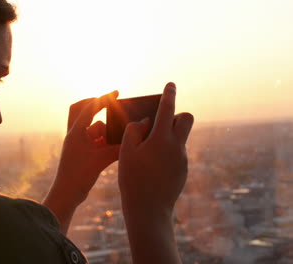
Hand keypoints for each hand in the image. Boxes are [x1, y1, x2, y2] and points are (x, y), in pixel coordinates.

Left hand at [52, 91, 120, 205]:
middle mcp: (74, 135)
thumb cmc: (79, 176)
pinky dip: (104, 141)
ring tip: (116, 137)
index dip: (104, 99)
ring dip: (104, 130)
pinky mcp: (81, 153)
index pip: (90, 108)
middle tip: (111, 104)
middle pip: (83, 111)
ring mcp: (77, 144)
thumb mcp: (101, 159)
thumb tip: (133, 137)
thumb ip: (118, 147)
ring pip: (92, 128)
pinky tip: (115, 148)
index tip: (117, 92)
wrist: (67, 195)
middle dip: (96, 106)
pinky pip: (94, 140)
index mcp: (75, 132)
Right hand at [118, 82, 193, 210]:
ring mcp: (182, 159)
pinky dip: (167, 152)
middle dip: (177, 114)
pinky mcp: (183, 170)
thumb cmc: (133, 178)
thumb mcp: (126, 151)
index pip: (168, 109)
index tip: (171, 84)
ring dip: (168, 136)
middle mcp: (177, 146)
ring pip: (181, 137)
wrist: (149, 209)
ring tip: (148, 152)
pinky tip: (153, 167)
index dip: (169, 94)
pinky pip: (177, 153)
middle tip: (160, 123)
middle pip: (187, 118)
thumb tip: (145, 121)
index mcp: (162, 138)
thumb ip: (134, 130)